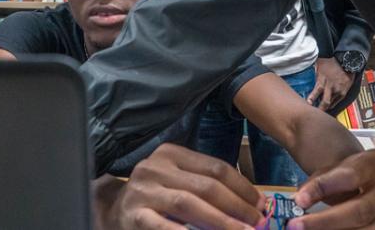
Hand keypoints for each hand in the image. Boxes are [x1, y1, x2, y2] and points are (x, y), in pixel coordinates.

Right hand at [95, 143, 264, 228]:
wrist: (113, 211)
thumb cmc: (155, 197)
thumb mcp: (177, 181)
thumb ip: (206, 186)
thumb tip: (253, 203)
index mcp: (170, 153)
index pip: (215, 167)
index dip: (243, 187)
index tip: (262, 205)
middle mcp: (155, 167)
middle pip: (206, 185)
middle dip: (238, 206)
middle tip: (258, 222)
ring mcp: (143, 191)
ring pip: (189, 203)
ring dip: (221, 221)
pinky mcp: (135, 216)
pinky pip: (164, 227)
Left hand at [287, 149, 374, 228]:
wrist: (374, 178)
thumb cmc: (353, 172)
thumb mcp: (334, 169)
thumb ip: (318, 183)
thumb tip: (300, 201)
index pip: (350, 176)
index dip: (324, 188)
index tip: (300, 199)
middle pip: (360, 210)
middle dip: (326, 221)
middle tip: (299, 225)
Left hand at [307, 57, 354, 110]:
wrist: (347, 61)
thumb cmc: (331, 62)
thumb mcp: (319, 66)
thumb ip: (315, 75)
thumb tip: (308, 79)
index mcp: (323, 80)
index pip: (316, 92)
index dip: (311, 100)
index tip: (307, 105)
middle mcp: (331, 87)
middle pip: (325, 102)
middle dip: (320, 109)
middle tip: (315, 114)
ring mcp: (338, 90)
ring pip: (331, 104)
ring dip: (326, 108)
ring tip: (320, 112)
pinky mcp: (344, 92)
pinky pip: (337, 101)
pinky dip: (332, 104)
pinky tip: (328, 107)